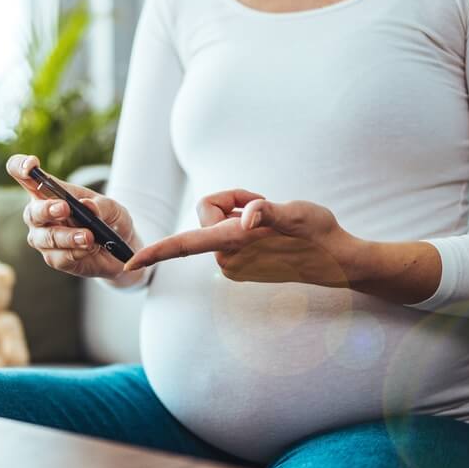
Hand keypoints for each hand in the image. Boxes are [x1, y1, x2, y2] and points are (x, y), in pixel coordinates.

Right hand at [7, 154, 142, 282]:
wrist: (120, 249)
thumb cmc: (109, 220)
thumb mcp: (113, 208)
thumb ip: (101, 205)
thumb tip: (88, 205)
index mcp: (48, 192)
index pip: (24, 175)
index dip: (21, 167)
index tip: (31, 167)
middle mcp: (40, 215)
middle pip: (32, 211)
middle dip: (47, 210)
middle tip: (65, 208)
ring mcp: (44, 238)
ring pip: (46, 238)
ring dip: (67, 236)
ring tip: (88, 237)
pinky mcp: (54, 258)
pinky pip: (58, 257)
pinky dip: (75, 252)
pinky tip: (89, 249)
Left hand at [125, 190, 360, 287]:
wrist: (339, 260)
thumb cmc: (319, 233)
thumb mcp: (298, 213)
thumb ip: (270, 211)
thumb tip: (250, 217)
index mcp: (235, 243)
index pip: (184, 246)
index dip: (155, 252)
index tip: (129, 263)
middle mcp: (228, 257)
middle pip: (207, 214)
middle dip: (232, 201)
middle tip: (264, 204)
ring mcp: (233, 264)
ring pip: (219, 223)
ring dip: (241, 214)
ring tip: (272, 220)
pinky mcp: (240, 265)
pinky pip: (229, 235)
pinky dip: (245, 226)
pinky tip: (271, 232)